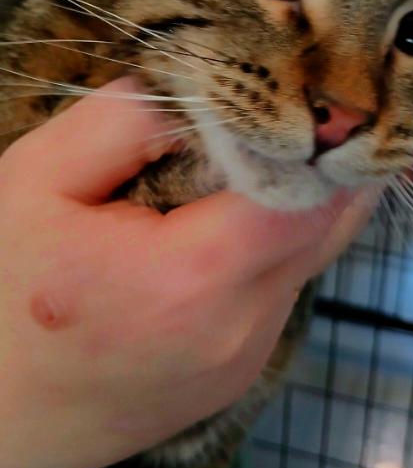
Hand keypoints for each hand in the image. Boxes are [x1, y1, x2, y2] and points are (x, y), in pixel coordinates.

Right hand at [0, 78, 377, 467]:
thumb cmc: (3, 287)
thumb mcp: (42, 175)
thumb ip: (130, 117)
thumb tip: (209, 94)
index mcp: (191, 280)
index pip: (306, 197)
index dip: (310, 141)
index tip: (295, 99)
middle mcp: (240, 330)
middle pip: (325, 227)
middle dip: (313, 165)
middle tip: (290, 117)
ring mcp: (246, 360)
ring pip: (310, 258)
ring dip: (293, 206)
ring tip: (249, 168)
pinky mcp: (241, 373)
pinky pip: (282, 290)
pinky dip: (272, 248)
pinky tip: (224, 227)